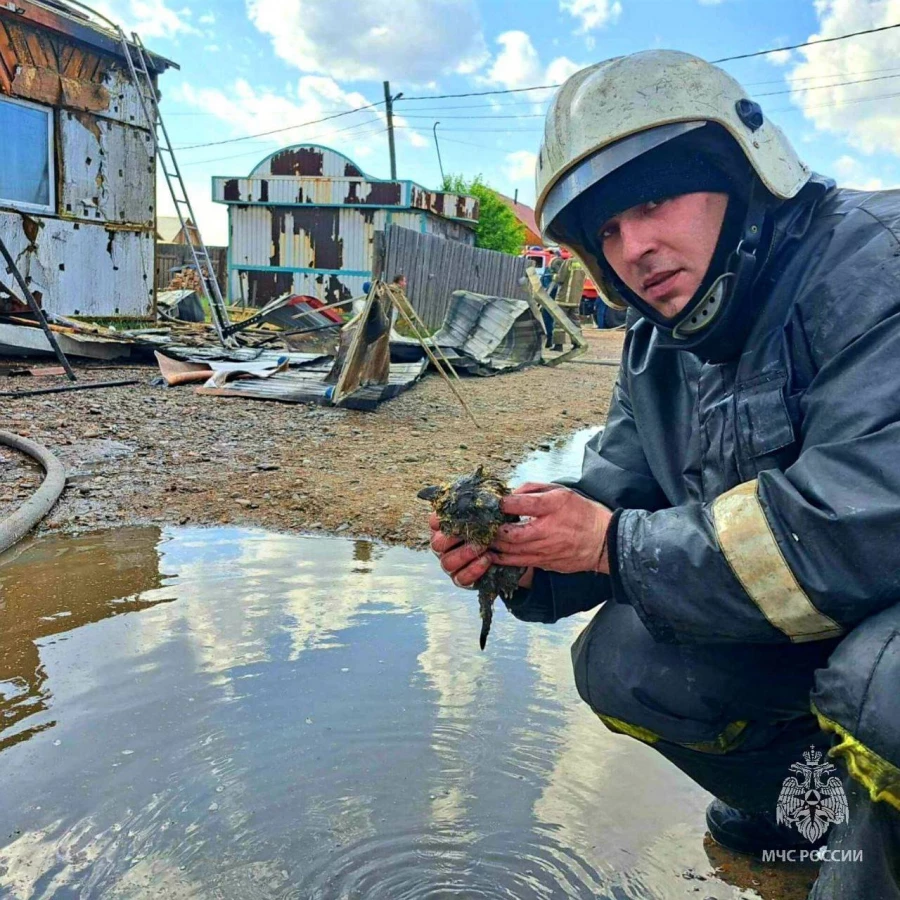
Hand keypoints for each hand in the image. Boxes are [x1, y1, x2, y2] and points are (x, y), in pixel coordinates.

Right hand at [429, 513, 532, 588]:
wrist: (508, 550)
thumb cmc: (495, 525)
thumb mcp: (490, 512)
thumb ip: (482, 503)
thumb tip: (485, 492)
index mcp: (445, 528)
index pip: (434, 522)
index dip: (440, 519)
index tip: (454, 515)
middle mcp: (443, 547)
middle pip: (436, 544)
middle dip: (453, 538)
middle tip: (472, 532)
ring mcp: (450, 564)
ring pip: (447, 562)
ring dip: (465, 554)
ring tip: (483, 546)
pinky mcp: (460, 579)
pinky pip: (461, 578)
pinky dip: (474, 569)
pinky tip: (487, 559)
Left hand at [489, 482, 611, 574]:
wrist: (603, 541)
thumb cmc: (581, 512)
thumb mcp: (561, 491)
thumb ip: (533, 489)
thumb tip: (510, 494)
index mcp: (553, 506)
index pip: (522, 504)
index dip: (503, 504)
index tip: (493, 503)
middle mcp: (548, 530)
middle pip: (510, 534)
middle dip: (492, 530)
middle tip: (480, 525)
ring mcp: (546, 550)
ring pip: (511, 552)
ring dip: (493, 547)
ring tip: (481, 540)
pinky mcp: (545, 563)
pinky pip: (519, 564)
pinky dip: (502, 559)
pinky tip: (492, 554)